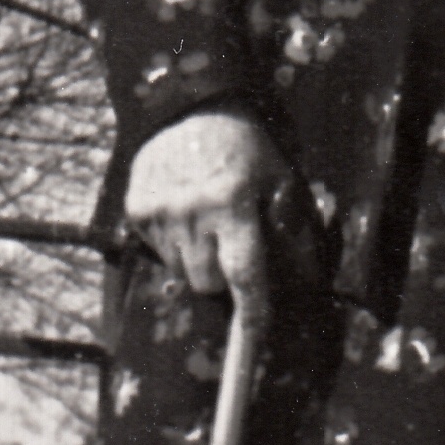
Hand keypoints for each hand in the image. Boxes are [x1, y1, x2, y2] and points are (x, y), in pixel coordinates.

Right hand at [123, 105, 291, 325]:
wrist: (194, 109)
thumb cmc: (251, 153)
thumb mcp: (284, 185)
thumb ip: (295, 235)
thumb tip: (308, 287)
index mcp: (234, 202)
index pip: (244, 271)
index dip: (252, 309)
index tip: (257, 334)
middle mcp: (192, 209)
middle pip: (208, 281)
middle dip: (223, 276)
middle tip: (232, 244)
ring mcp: (159, 210)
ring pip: (182, 271)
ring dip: (198, 259)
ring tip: (208, 222)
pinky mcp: (136, 208)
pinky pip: (158, 251)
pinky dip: (174, 242)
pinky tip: (185, 210)